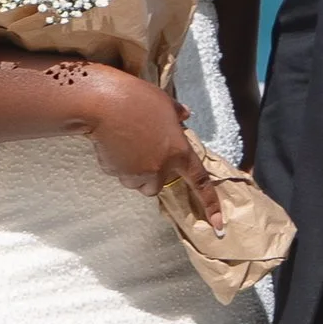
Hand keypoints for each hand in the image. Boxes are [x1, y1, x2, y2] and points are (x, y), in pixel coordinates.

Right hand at [83, 73, 219, 218]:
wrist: (103, 102)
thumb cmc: (137, 98)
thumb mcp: (165, 102)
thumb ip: (177, 113)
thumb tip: (185, 113)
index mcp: (179, 152)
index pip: (200, 182)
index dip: (210, 204)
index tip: (218, 225)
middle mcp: (160, 168)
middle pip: (157, 185)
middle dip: (150, 173)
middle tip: (143, 148)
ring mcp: (137, 173)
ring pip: (136, 180)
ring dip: (132, 169)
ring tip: (125, 141)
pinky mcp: (116, 172)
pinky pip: (118, 172)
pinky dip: (116, 161)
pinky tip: (113, 141)